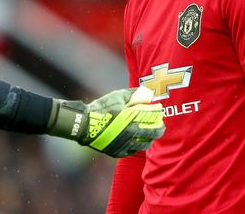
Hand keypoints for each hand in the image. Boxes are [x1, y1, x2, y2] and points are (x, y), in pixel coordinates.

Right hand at [47, 87, 164, 156]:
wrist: (83, 125)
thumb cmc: (100, 108)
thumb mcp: (117, 96)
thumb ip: (132, 94)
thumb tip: (145, 92)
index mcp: (131, 119)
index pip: (152, 120)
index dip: (159, 117)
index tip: (161, 114)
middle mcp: (130, 134)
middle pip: (152, 134)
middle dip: (159, 130)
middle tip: (161, 128)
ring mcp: (124, 145)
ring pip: (143, 145)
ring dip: (149, 140)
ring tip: (150, 136)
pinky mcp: (117, 152)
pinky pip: (132, 151)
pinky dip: (136, 147)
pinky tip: (136, 142)